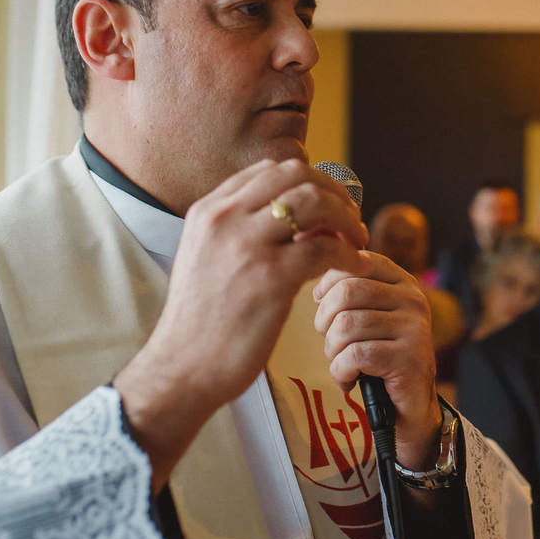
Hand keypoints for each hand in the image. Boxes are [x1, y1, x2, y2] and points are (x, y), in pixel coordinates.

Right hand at [114, 158, 370, 489]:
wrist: (182, 368)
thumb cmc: (201, 323)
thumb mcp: (207, 258)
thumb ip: (240, 231)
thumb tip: (291, 218)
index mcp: (209, 211)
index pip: (270, 170)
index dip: (309, 182)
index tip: (328, 207)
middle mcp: (225, 218)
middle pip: (297, 175)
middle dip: (333, 193)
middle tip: (350, 221)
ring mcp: (247, 245)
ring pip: (315, 201)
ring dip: (346, 217)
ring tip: (357, 241)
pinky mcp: (270, 277)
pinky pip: (326, 247)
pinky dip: (349, 253)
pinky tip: (354, 267)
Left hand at [313, 252, 442, 470]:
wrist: (408, 406)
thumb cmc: (379, 356)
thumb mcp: (368, 315)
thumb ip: (349, 289)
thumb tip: (311, 264)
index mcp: (402, 282)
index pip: (358, 260)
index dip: (330, 280)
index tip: (321, 301)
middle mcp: (413, 299)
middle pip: (347, 292)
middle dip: (326, 320)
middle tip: (330, 340)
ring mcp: (415, 328)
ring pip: (347, 326)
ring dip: (333, 351)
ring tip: (342, 363)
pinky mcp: (410, 358)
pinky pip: (355, 355)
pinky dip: (342, 371)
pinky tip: (348, 380)